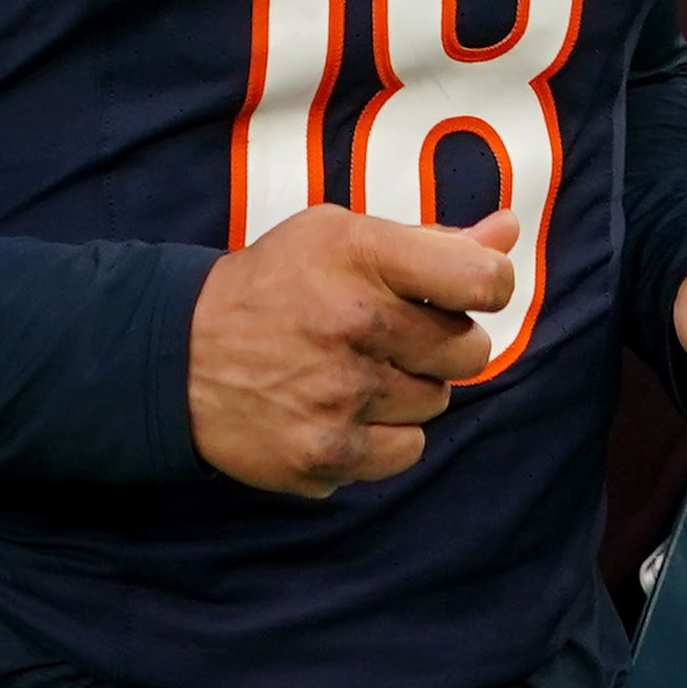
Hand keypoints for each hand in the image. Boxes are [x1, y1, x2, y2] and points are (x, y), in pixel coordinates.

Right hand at [189, 206, 517, 498]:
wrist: (177, 354)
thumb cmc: (274, 286)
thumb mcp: (340, 236)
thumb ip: (431, 239)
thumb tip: (509, 232)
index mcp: (362, 254)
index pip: (484, 280)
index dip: (489, 287)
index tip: (464, 292)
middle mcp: (355, 324)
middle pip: (469, 351)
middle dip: (441, 343)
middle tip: (392, 336)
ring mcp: (340, 396)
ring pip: (437, 402)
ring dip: (408, 389)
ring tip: (353, 370)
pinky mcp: (326, 455)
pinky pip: (407, 450)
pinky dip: (385, 435)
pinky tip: (342, 410)